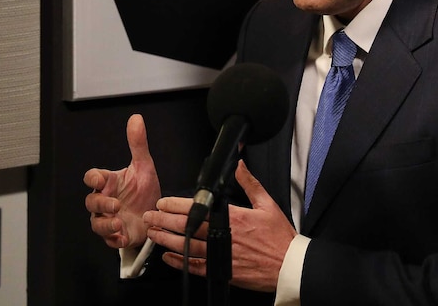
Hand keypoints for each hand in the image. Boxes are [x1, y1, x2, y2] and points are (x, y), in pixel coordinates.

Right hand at [84, 114, 161, 249]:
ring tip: (118, 222)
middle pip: (91, 202)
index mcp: (109, 183)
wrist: (155, 214)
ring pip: (96, 223)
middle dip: (100, 204)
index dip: (93, 178)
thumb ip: (138, 144)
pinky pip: (109, 240)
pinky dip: (114, 239)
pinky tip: (123, 235)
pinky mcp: (117, 235)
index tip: (100, 179)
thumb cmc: (144, 190)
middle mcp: (105, 201)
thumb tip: (136, 118)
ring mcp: (109, 219)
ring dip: (105, 224)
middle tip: (116, 205)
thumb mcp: (144, 166)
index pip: (92, 178)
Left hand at [144, 159, 295, 292]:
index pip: (198, 209)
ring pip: (187, 247)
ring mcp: (221, 255)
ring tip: (153, 234)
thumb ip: (250, 184)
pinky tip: (169, 257)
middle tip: (149, 217)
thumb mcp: (268, 204)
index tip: (163, 202)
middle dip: (165, 221)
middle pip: (187, 227)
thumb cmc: (279, 237)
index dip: (176, 205)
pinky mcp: (222, 271)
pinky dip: (180, 262)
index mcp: (233, 217)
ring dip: (167, 240)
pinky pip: (196, 267)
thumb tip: (240, 166)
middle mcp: (223, 236)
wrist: (288, 265)